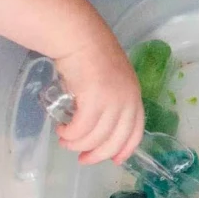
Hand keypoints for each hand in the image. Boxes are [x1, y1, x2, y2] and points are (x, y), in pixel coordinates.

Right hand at [53, 20, 143, 164]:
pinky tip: (62, 130)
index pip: (136, 130)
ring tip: (66, 140)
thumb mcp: (111, 80)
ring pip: (96, 137)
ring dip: (78, 144)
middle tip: (83, 159)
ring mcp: (112, 100)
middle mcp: (128, 99)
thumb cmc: (91, 55)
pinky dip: (70, 134)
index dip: (126, 148)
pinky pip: (81, 129)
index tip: (115, 161)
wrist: (80, 37)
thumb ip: (110, 100)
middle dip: (99, 154)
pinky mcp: (94, 99)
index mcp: (134, 95)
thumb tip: (98, 123)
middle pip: (116, 139)